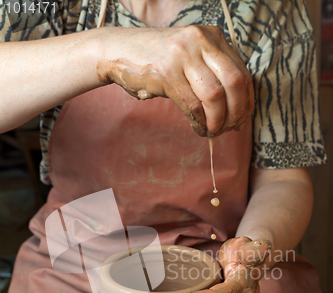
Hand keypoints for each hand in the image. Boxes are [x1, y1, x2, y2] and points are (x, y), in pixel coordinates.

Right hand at [96, 25, 253, 135]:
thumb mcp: (191, 59)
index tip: (242, 119)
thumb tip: (238, 111)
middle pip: (235, 82)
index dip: (247, 101)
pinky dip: (200, 123)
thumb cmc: (158, 62)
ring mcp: (183, 55)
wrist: (118, 52)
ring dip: (217, 121)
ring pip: (215, 96)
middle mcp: (201, 40)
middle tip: (231, 128)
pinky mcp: (167, 73)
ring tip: (213, 131)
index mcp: (212, 36)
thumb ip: (213, 75)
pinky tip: (199, 129)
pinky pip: (193, 106)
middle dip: (237, 112)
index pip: (242, 72)